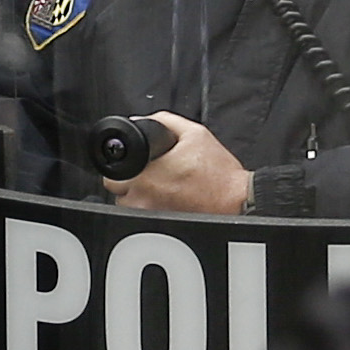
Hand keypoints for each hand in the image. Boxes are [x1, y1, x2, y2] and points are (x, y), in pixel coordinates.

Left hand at [105, 114, 251, 213]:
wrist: (237, 200)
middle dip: (129, 183)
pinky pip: (142, 218)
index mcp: (147, 175)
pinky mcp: (161, 228)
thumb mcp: (194, 133)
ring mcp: (150, 217)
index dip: (121, 168)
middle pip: (117, 193)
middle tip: (150, 176)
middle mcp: (144, 199)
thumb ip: (163, 121)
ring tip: (161, 189)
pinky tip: (168, 201)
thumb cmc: (219, 173)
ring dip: (138, 198)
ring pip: (129, 207)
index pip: (112, 176)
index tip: (134, 165)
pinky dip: (150, 209)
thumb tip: (138, 121)